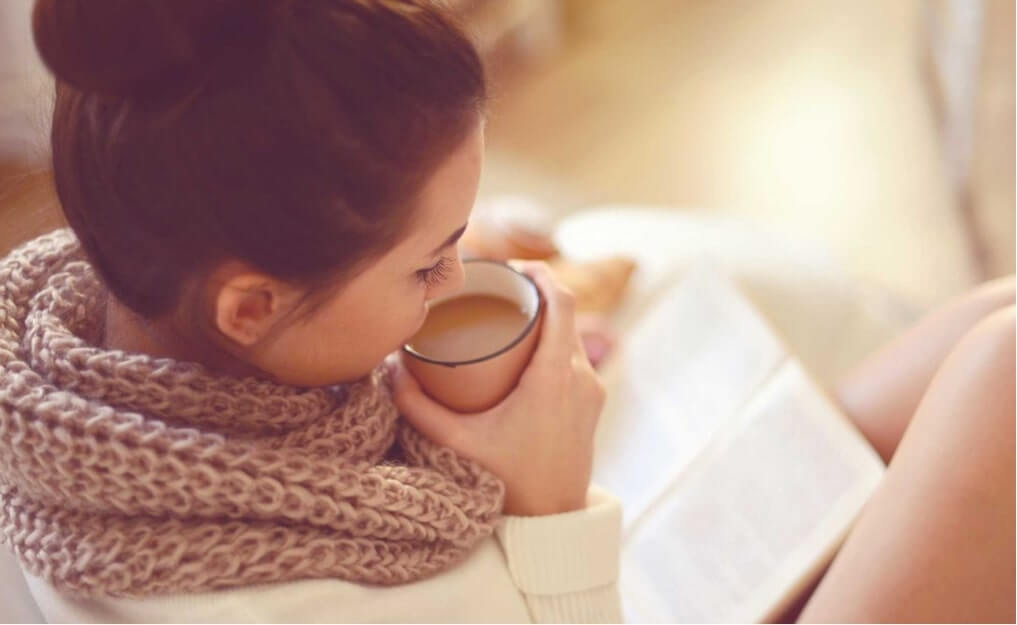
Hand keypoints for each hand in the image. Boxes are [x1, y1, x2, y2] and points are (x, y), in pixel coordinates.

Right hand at [392, 261, 605, 515]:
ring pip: (572, 336)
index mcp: (555, 377)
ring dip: (548, 319)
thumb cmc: (509, 483)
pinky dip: (555, 341)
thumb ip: (417, 407)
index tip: (516, 266)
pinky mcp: (591, 405)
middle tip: (500, 289)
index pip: (562, 303)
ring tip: (510, 315)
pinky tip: (529, 346)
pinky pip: (576, 357)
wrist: (551, 522)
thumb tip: (390, 370)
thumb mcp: (456, 442)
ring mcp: (591, 391)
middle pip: (567, 314)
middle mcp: (581, 378)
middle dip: (536, 294)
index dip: (542, 274)